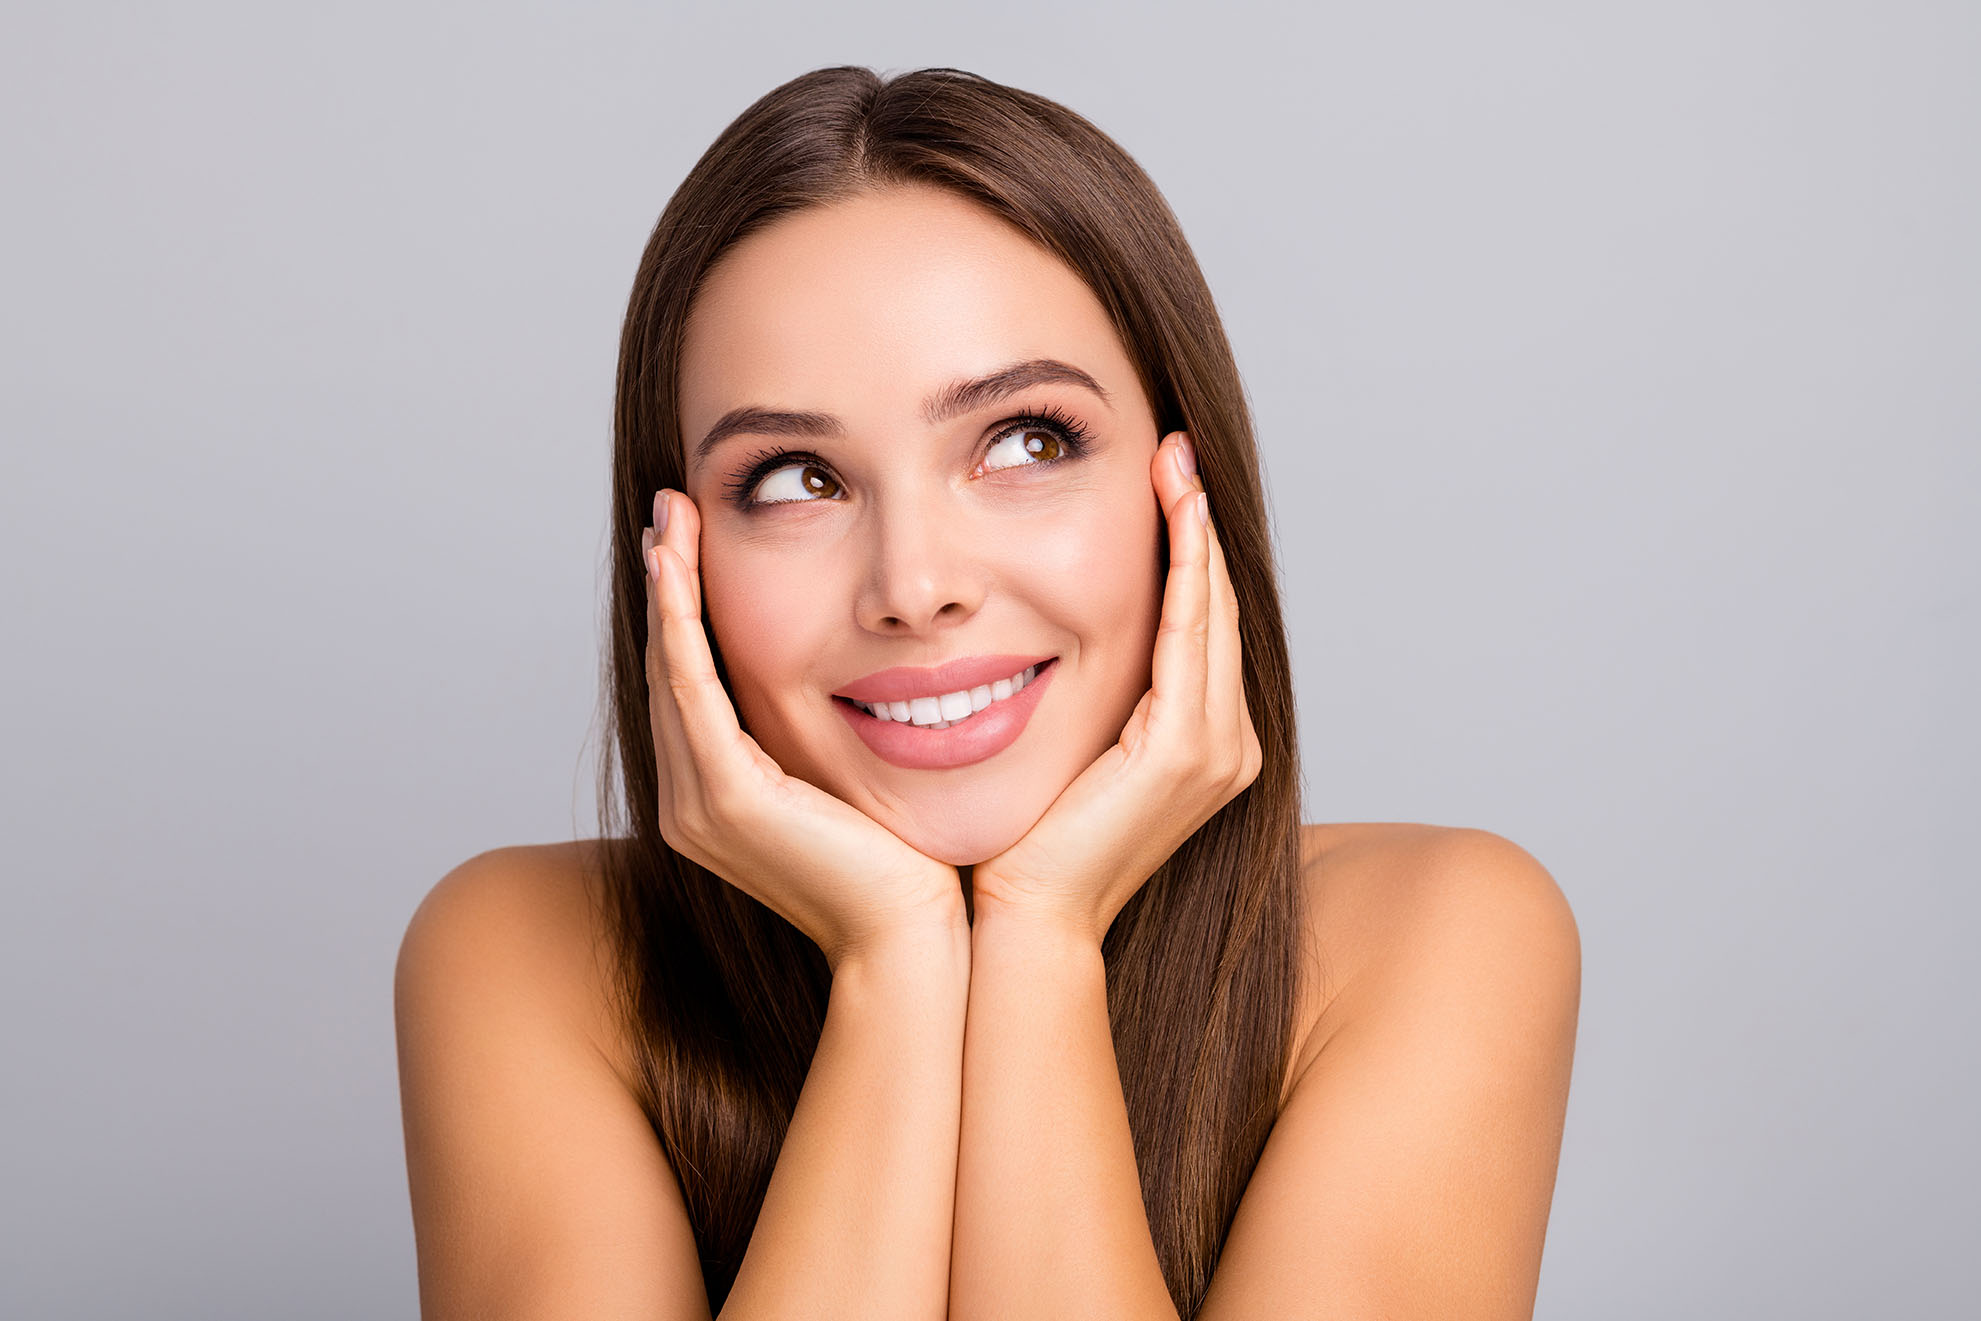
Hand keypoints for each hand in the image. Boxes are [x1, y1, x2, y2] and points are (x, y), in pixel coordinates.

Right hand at [643, 489, 963, 969]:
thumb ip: (829, 737)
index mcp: (716, 801)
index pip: (691, 687)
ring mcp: (699, 804)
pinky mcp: (727, 798)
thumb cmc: (905, 870)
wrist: (912, 942)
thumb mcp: (853, 781)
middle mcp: (690, 803)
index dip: (685, 611)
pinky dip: (682, 622)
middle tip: (672, 511)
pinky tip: (677, 565)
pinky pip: (691, 687)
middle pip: (670, 670)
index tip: (691, 542)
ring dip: (667, 587)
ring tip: (671, 519)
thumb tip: (858, 678)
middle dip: (668, 586)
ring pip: (672, 668)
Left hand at [970, 433, 1261, 942]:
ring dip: (1197, 531)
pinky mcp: (1186, 750)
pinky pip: (1191, 636)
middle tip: (1176, 449)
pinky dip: (1187, 570)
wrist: (1025, 917)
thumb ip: (1089, 695)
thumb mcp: (1069, 747)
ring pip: (1213, 612)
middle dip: (1198, 524)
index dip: (1190, 549)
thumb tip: (1048, 629)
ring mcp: (1218, 751)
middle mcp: (1228, 747)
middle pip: (1219, 609)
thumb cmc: (1027, 842)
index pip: (1203, 626)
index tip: (1167, 479)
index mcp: (1204, 746)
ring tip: (1177, 462)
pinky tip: (1178, 514)